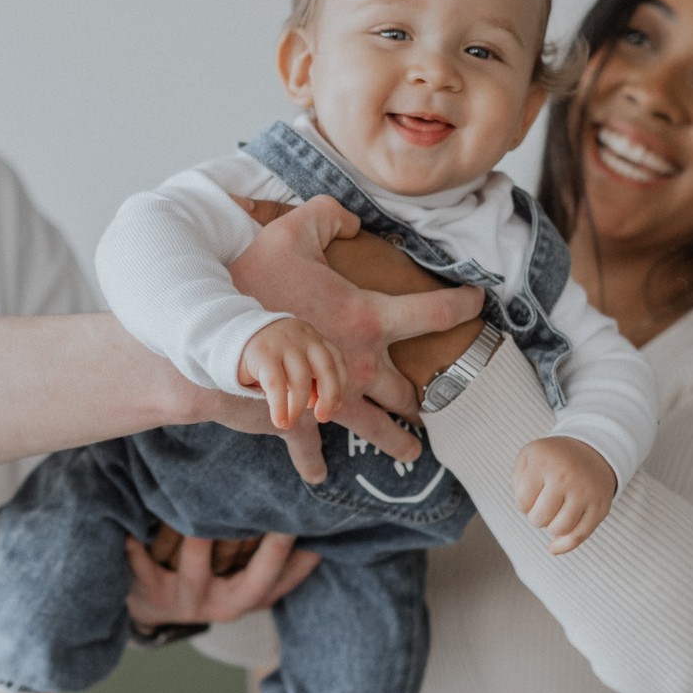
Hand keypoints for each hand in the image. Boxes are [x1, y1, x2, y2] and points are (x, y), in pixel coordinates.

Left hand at [125, 529, 319, 625]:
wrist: (151, 608)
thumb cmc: (206, 576)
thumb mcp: (239, 577)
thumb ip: (267, 554)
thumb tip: (309, 513)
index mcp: (249, 598)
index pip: (285, 582)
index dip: (303, 561)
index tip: (318, 530)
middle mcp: (224, 605)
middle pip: (254, 583)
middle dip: (270, 552)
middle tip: (284, 521)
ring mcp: (188, 601)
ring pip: (196, 571)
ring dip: (198, 544)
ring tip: (201, 513)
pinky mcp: (151, 595)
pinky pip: (144, 572)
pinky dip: (137, 553)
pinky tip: (132, 532)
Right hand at [229, 195, 484, 465]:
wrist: (214, 334)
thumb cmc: (253, 281)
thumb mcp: (291, 232)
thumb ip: (327, 217)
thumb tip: (351, 223)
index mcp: (367, 318)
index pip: (432, 312)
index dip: (462, 304)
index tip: (478, 302)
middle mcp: (361, 364)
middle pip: (410, 390)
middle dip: (427, 398)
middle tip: (438, 402)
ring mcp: (334, 398)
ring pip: (378, 428)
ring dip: (397, 440)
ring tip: (413, 450)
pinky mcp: (302, 418)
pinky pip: (310, 449)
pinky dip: (313, 463)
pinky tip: (318, 475)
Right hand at [238, 318, 345, 428]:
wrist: (228, 337)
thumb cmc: (265, 356)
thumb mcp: (291, 361)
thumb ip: (307, 377)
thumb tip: (318, 404)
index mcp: (311, 336)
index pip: (336, 360)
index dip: (340, 385)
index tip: (336, 405)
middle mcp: (301, 336)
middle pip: (326, 368)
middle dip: (329, 397)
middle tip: (323, 418)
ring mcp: (282, 343)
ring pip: (300, 380)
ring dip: (298, 407)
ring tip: (291, 421)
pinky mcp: (262, 354)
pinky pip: (276, 385)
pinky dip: (280, 407)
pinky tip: (280, 421)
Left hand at [511, 436, 615, 555]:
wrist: (594, 452)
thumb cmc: (554, 460)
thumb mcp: (529, 457)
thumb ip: (517, 480)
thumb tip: (524, 507)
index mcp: (543, 463)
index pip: (522, 501)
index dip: (523, 503)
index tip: (532, 495)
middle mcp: (565, 477)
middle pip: (539, 518)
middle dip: (536, 517)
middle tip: (543, 505)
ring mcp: (585, 492)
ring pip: (559, 529)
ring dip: (551, 527)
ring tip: (554, 513)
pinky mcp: (600, 507)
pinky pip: (579, 537)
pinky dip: (564, 546)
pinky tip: (553, 547)